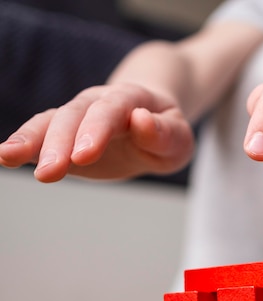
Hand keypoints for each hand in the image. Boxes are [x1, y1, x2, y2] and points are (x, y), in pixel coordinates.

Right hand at [0, 83, 193, 181]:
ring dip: (30, 140)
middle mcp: (97, 102)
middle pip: (74, 116)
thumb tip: (140, 121)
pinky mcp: (65, 136)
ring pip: (51, 122)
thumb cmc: (166, 131)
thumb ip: (163, 133)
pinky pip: (40, 136)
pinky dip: (22, 144)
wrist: (150, 120)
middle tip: (50, 173)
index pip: (111, 110)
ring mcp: (78, 117)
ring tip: (8, 156)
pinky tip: (4, 156)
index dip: (96, 130)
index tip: (83, 155)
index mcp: (130, 100)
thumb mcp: (178, 137)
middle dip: (60, 143)